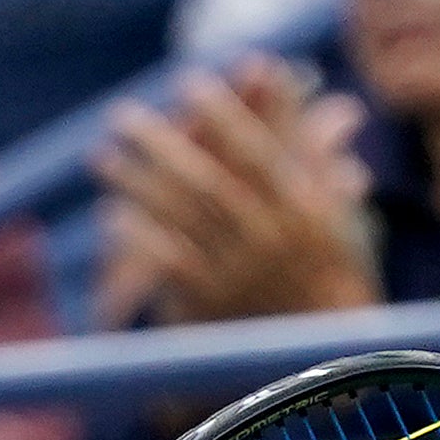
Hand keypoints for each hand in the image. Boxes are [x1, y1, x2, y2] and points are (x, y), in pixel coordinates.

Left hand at [90, 59, 374, 328]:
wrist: (320, 357)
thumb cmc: (331, 274)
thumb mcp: (338, 214)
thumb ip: (323, 158)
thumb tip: (339, 105)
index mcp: (304, 209)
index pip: (259, 153)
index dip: (226, 116)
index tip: (190, 81)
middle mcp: (269, 238)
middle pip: (206, 181)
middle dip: (161, 144)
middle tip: (120, 114)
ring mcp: (237, 271)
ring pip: (180, 219)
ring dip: (136, 183)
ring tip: (100, 156)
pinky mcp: (212, 304)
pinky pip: (171, 266)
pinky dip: (142, 238)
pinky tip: (113, 214)